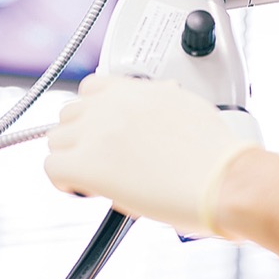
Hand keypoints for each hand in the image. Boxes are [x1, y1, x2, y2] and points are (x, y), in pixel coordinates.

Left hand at [44, 74, 257, 235]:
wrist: (226, 180)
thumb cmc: (219, 158)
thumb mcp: (190, 112)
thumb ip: (162, 108)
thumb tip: (154, 126)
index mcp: (140, 89)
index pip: (93, 88)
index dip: (94, 112)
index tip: (103, 130)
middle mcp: (115, 104)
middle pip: (70, 113)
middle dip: (82, 136)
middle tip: (102, 159)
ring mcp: (98, 132)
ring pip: (56, 139)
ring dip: (72, 156)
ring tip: (95, 176)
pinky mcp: (88, 164)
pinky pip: (52, 167)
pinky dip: (65, 181)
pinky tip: (86, 190)